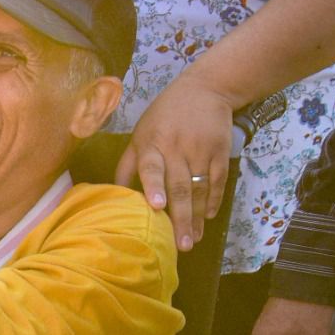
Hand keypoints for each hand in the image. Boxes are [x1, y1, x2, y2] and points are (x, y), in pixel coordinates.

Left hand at [115, 77, 233, 250]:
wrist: (205, 89)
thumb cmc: (164, 115)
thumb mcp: (141, 132)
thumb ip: (129, 163)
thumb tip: (113, 192)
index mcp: (153, 144)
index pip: (152, 167)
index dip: (154, 187)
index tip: (156, 207)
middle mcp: (177, 148)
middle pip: (180, 187)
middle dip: (181, 217)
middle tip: (181, 245)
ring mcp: (201, 151)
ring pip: (199, 189)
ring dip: (197, 217)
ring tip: (193, 239)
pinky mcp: (221, 152)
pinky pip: (218, 182)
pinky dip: (214, 200)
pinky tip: (208, 217)